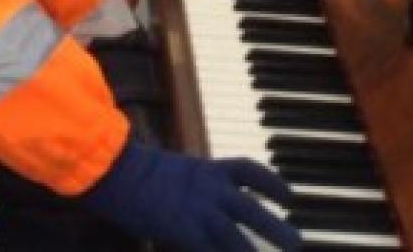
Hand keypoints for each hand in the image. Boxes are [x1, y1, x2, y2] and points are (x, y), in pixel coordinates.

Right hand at [80, 142, 301, 251]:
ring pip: (236, 238)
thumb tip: (206, 191)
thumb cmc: (136, 169)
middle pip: (252, 210)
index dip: (273, 184)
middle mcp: (210, 190)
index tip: (290, 198)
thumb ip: (193, 182)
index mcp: (208, 168)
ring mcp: (198, 212)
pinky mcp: (183, 231)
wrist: (116, 170)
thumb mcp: (173, 169)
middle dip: (276, 227)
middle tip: (296, 243)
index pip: (251, 172)